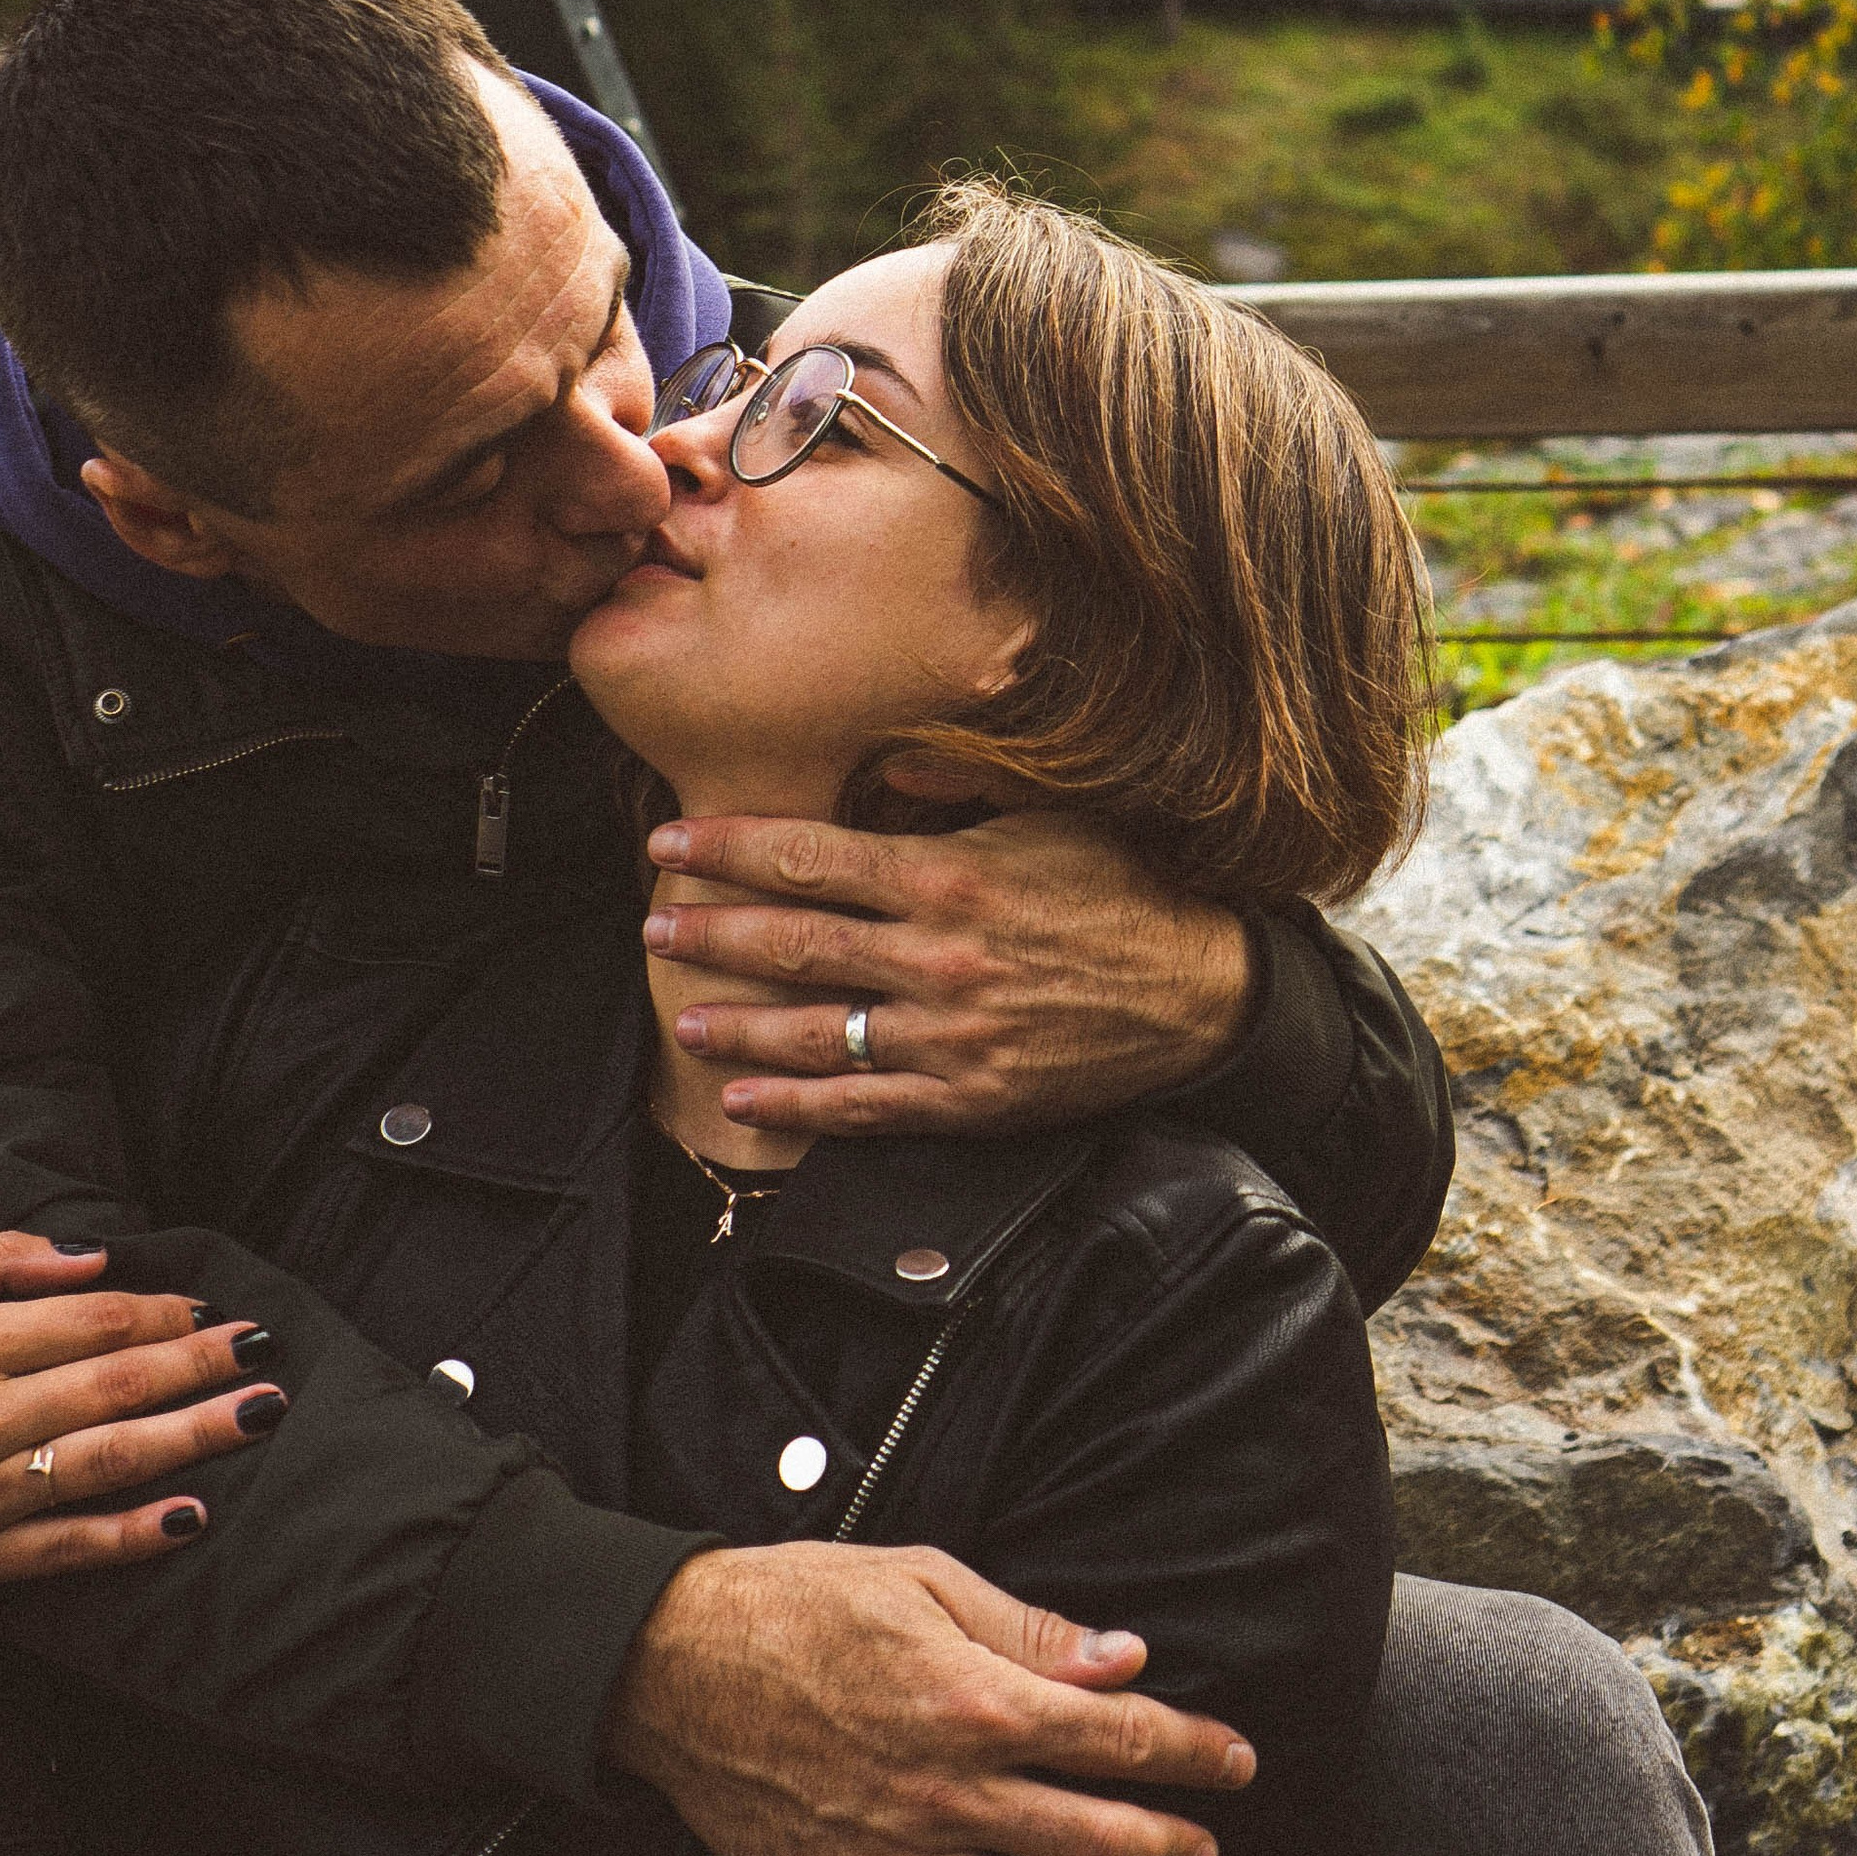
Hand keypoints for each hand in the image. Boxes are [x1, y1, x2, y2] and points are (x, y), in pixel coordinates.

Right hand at [0, 1234, 284, 1588]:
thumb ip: (1, 1259)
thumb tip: (98, 1254)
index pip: (95, 1322)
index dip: (165, 1314)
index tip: (214, 1311)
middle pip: (118, 1385)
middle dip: (203, 1366)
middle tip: (268, 1352)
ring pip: (108, 1461)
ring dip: (195, 1437)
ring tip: (260, 1415)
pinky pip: (67, 1547)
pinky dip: (131, 1535)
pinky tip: (190, 1517)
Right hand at [603, 1540, 1252, 1855]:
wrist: (673, 1663)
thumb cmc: (797, 1601)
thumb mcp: (922, 1580)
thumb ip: (1029, 1629)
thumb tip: (1125, 1659)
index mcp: (979, 1699)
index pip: (1117, 1738)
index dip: (1189, 1751)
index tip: (1234, 1760)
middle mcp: (952, 1791)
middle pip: (1092, 1836)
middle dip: (1166, 1844)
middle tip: (1204, 1848)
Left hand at [645, 808, 1254, 1136]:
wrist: (1203, 989)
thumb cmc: (1124, 884)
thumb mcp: (1048, 810)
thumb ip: (957, 782)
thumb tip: (882, 749)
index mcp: (949, 876)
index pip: (810, 858)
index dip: (729, 851)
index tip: (669, 846)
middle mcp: (939, 956)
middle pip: (795, 944)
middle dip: (712, 934)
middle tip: (653, 929)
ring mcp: (950, 1034)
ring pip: (815, 1032)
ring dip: (737, 1023)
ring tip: (683, 1012)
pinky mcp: (969, 1098)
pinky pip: (862, 1106)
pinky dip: (795, 1106)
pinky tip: (743, 1096)